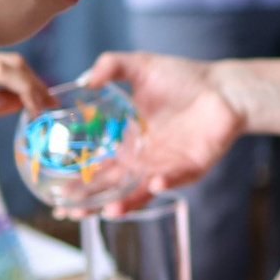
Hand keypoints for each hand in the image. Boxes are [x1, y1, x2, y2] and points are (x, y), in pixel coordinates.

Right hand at [78, 50, 246, 204]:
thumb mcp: (140, 65)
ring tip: (107, 211)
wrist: (223, 88)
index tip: (56, 193)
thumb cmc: (183, 77)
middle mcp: (141, 158)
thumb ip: (110, 66)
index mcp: (125, 139)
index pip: (95, 165)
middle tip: (69, 213)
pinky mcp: (189, 169)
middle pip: (111, 186)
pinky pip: (173, 180)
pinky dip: (162, 183)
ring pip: (138, 191)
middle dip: (90, 202)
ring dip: (123, 203)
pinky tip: (152, 183)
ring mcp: (164, 166)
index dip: (76, 180)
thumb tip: (83, 78)